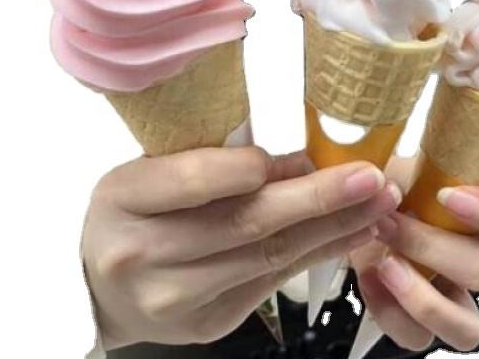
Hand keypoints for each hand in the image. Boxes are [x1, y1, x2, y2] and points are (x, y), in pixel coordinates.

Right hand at [83, 147, 400, 348]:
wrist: (100, 285)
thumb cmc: (136, 210)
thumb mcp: (156, 167)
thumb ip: (217, 161)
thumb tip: (301, 160)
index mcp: (123, 195)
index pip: (193, 179)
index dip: (251, 168)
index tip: (303, 154)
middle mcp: (142, 253)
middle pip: (243, 223)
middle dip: (318, 199)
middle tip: (371, 178)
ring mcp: (175, 298)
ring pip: (268, 257)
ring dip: (332, 229)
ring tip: (379, 205)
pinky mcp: (207, 324)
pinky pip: (273, 282)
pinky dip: (318, 255)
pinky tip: (352, 234)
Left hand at [350, 157, 478, 353]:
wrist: (352, 212)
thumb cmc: (386, 182)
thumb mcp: (405, 153)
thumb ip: (424, 140)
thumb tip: (430, 95)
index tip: (450, 195)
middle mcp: (476, 256)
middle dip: (433, 246)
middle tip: (389, 221)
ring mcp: (453, 296)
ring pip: (469, 325)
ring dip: (423, 295)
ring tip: (384, 262)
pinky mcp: (421, 324)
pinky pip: (419, 340)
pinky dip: (391, 313)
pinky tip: (368, 278)